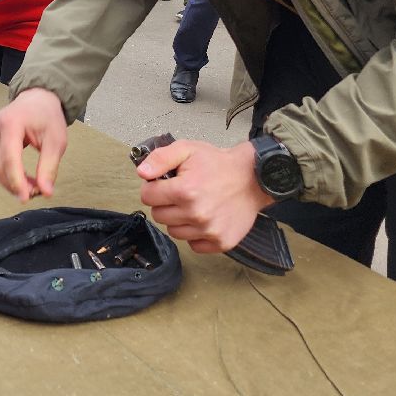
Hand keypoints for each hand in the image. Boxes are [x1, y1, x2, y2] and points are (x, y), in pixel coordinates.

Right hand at [0, 87, 68, 201]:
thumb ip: (49, 167)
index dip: (16, 181)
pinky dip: (6, 175)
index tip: (27, 198)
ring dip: (9, 183)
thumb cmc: (47, 117)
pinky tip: (21, 179)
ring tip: (30, 186)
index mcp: (11, 123)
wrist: (37, 99)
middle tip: (33, 193)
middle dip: (13, 185)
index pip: (9, 159)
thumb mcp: (56, 141)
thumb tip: (46, 192)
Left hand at [136, 140, 273, 253]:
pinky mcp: (220, 242)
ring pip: (174, 232)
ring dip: (179, 220)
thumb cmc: (219, 164)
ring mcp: (209, 230)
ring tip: (193, 205)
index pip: (147, 196)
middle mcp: (196, 214)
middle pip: (158, 216)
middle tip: (181, 193)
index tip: (166, 183)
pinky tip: (204, 218)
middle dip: (165, 203)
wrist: (253, 178)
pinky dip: (195, 235)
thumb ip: (160, 158)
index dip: (154, 187)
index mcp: (185, 191)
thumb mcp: (187, 149)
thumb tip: (142, 172)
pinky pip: (194, 246)